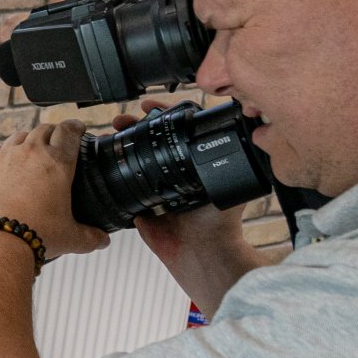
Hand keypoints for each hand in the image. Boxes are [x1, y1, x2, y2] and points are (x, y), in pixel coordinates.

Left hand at [0, 120, 110, 260]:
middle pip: (44, 129)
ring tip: (32, 148)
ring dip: (28, 139)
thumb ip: (90, 236)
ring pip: (19, 136)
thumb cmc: (33, 235)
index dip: (75, 127)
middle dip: (53, 131)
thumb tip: (101, 240)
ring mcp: (4, 156)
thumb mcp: (70, 237)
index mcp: (57, 163)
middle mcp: (30, 153)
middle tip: (57, 138)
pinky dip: (3, 150)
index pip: (69, 132)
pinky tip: (4, 158)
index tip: (78, 128)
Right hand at [114, 99, 249, 269]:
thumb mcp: (234, 185)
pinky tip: (103, 153)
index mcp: (191, 167)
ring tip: (114, 130)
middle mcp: (171, 175)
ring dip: (121, 141)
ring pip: (132, 157)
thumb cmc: (221, 224)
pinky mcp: (136, 205)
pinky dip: (109, 167)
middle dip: (135, 124)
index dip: (161, 116)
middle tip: (125, 118)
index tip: (149, 106)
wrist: (201, 252)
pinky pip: (120, 184)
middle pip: (149, 141)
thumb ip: (241, 164)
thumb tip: (254, 136)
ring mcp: (151, 189)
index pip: (175, 133)